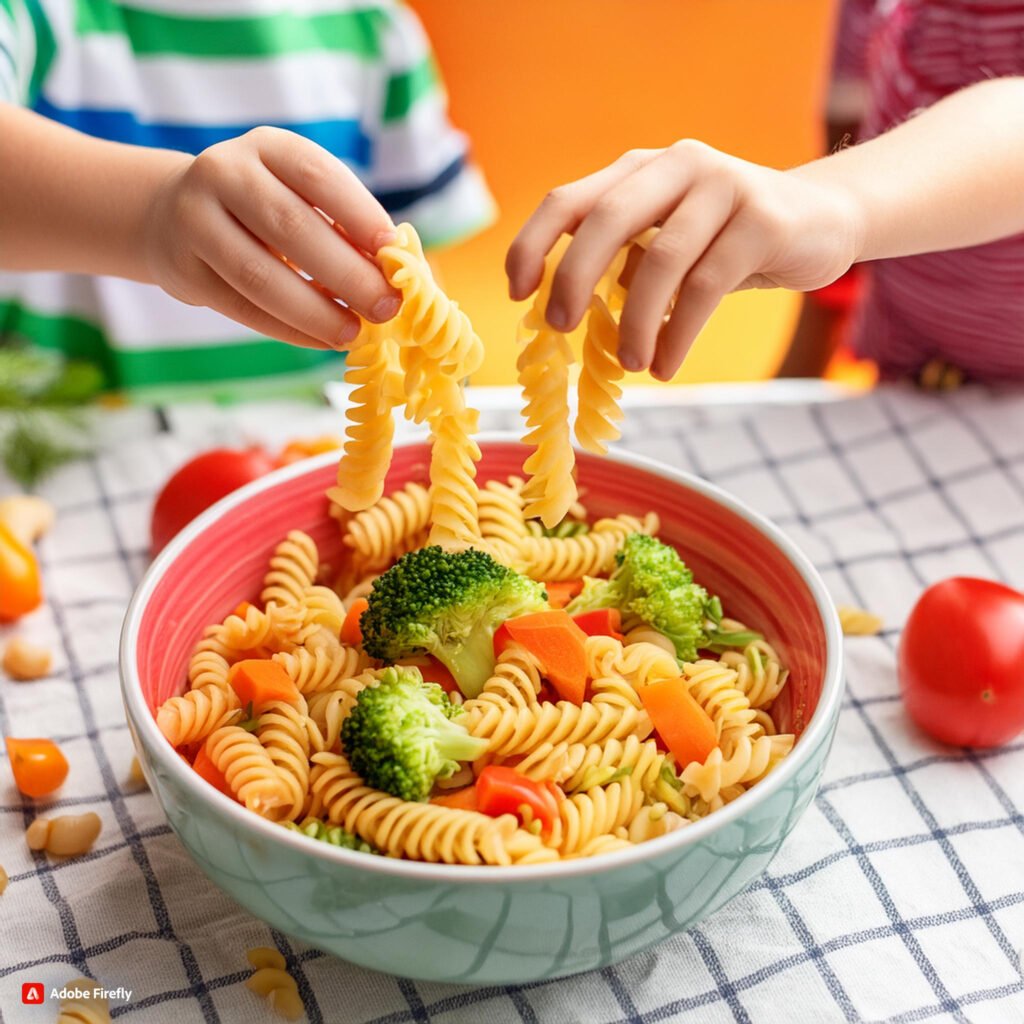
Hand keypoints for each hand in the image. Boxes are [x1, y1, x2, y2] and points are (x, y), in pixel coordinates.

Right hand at [144, 127, 400, 349]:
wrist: (171, 214)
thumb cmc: (262, 209)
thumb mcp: (298, 197)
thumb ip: (343, 227)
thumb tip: (399, 272)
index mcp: (267, 147)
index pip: (318, 177)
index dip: (360, 215)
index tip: (395, 254)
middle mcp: (224, 173)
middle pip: (292, 227)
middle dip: (347, 274)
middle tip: (386, 307)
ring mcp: (195, 220)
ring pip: (261, 275)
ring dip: (315, 311)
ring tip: (353, 333)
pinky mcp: (183, 269)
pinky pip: (242, 307)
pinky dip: (288, 329)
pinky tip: (321, 341)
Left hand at [506, 141, 863, 378]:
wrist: (823, 221)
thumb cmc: (727, 241)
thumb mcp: (666, 241)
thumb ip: (622, 261)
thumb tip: (565, 311)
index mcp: (640, 169)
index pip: (569, 200)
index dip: (533, 244)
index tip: (518, 294)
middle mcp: (678, 165)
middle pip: (607, 219)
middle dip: (574, 278)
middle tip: (559, 328)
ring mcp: (725, 186)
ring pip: (661, 260)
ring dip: (636, 322)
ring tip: (631, 363)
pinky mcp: (764, 220)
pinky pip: (706, 286)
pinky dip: (679, 333)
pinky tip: (666, 365)